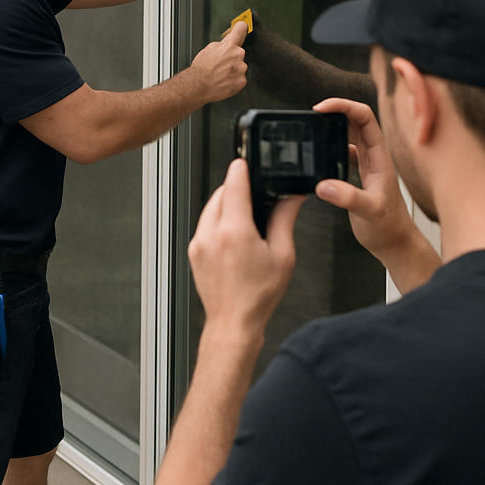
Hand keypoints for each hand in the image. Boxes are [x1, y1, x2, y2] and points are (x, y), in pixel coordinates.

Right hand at [188, 21, 248, 103]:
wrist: (197, 86)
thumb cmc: (200, 69)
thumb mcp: (208, 49)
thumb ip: (221, 45)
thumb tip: (226, 43)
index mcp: (229, 45)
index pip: (241, 30)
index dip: (241, 28)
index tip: (243, 27)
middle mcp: (237, 55)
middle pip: (239, 53)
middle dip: (232, 57)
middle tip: (221, 64)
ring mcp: (241, 69)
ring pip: (240, 66)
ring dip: (233, 70)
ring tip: (221, 74)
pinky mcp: (242, 81)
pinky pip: (240, 78)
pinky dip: (233, 80)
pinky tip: (224, 80)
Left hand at [188, 159, 303, 336]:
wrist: (234, 322)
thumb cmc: (257, 296)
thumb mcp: (282, 256)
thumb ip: (285, 220)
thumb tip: (291, 198)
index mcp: (234, 232)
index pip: (233, 186)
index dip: (241, 169)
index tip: (246, 162)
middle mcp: (211, 234)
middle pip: (220, 194)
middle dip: (236, 190)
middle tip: (255, 196)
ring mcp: (198, 243)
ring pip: (210, 208)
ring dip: (226, 205)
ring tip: (246, 219)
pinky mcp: (193, 250)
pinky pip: (204, 224)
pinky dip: (217, 221)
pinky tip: (234, 234)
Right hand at [312, 98, 419, 263]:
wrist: (395, 244)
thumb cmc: (389, 228)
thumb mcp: (369, 212)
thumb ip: (348, 198)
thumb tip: (323, 185)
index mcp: (379, 157)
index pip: (365, 118)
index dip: (344, 106)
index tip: (322, 108)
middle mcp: (374, 156)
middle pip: (356, 120)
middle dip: (335, 110)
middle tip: (312, 113)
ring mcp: (366, 164)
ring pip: (350, 133)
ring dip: (332, 125)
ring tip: (313, 126)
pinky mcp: (358, 174)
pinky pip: (343, 150)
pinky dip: (330, 145)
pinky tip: (318, 152)